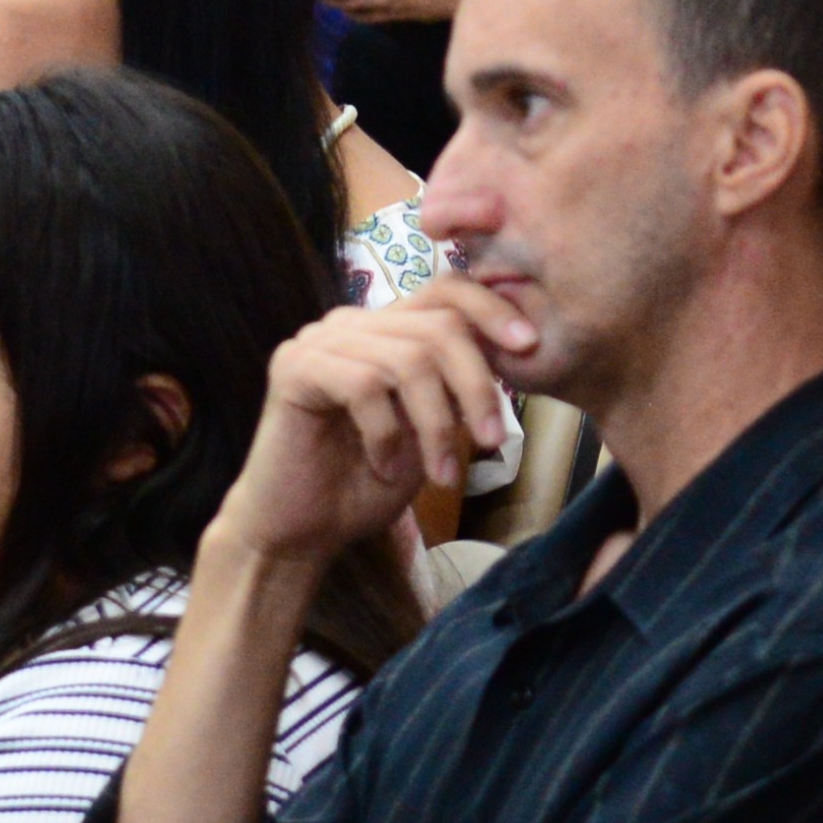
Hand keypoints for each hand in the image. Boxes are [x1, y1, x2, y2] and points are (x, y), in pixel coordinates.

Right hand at [208, 279, 533, 571]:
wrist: (302, 532)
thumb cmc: (368, 482)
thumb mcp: (432, 430)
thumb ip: (458, 388)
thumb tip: (517, 350)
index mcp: (386, 328)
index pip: (447, 290)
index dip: (491, 310)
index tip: (529, 346)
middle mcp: (352, 323)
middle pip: (438, 327)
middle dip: (475, 386)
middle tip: (491, 441)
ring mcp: (319, 340)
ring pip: (408, 359)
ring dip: (436, 424)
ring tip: (441, 474)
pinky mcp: (293, 367)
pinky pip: (363, 385)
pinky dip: (386, 434)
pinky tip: (385, 466)